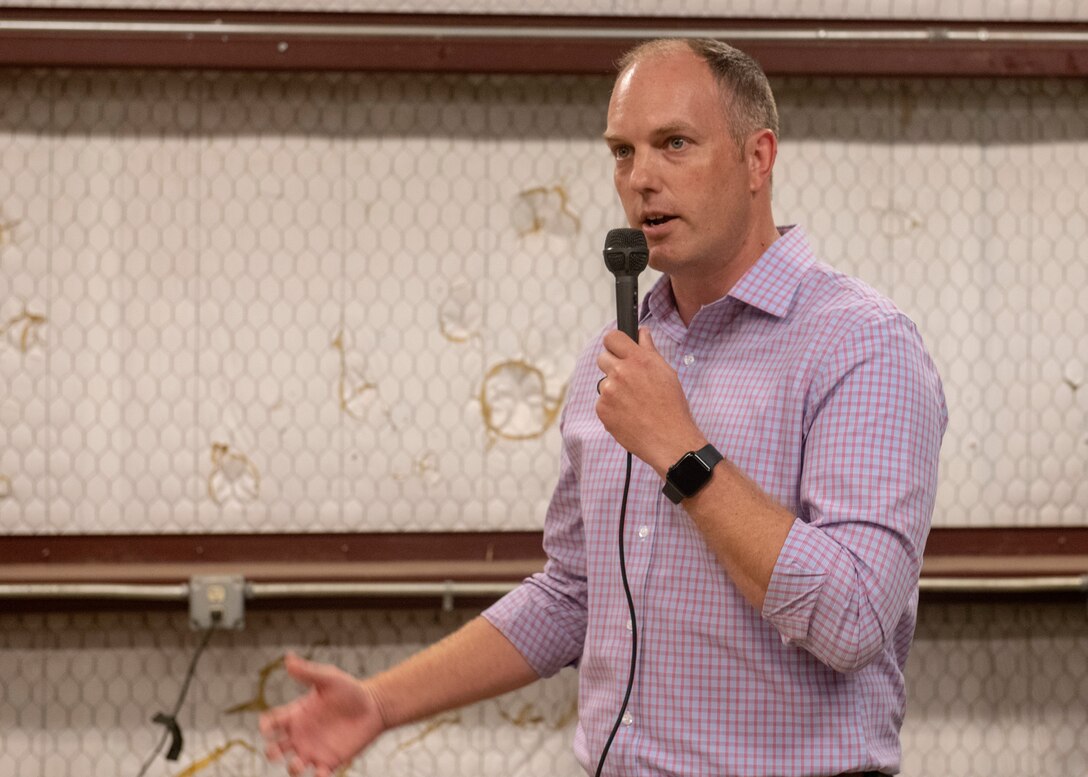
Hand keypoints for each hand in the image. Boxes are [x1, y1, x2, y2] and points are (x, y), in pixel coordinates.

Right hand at [259, 653, 385, 776]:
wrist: (374, 706)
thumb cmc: (349, 690)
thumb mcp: (329, 678)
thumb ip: (308, 672)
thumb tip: (288, 658)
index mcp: (296, 714)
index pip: (272, 723)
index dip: (266, 726)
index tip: (268, 728)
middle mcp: (300, 735)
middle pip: (276, 748)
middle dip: (271, 752)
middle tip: (276, 750)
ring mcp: (313, 750)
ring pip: (293, 766)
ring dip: (292, 768)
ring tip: (299, 763)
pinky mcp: (330, 761)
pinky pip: (318, 774)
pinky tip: (322, 772)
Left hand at [595, 327, 704, 473]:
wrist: (669, 439)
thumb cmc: (672, 406)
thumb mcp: (665, 372)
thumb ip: (649, 350)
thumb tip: (642, 333)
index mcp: (638, 359)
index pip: (611, 337)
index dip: (614, 343)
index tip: (618, 350)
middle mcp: (620, 372)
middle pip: (602, 358)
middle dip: (612, 366)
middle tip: (628, 380)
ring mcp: (609, 391)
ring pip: (604, 383)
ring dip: (614, 390)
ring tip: (634, 403)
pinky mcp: (602, 409)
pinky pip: (602, 402)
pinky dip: (612, 408)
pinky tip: (628, 415)